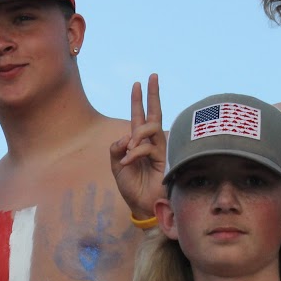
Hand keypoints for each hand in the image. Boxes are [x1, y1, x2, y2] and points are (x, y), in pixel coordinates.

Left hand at [109, 74, 165, 219]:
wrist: (142, 204)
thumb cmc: (132, 187)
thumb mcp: (116, 166)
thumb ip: (115, 148)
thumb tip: (126, 136)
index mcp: (138, 143)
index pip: (139, 117)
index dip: (139, 101)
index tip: (138, 83)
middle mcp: (151, 142)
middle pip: (154, 114)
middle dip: (152, 95)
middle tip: (152, 76)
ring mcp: (159, 148)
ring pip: (149, 128)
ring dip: (136, 135)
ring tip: (128, 150)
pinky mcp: (164, 157)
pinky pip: (147, 146)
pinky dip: (135, 152)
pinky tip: (128, 161)